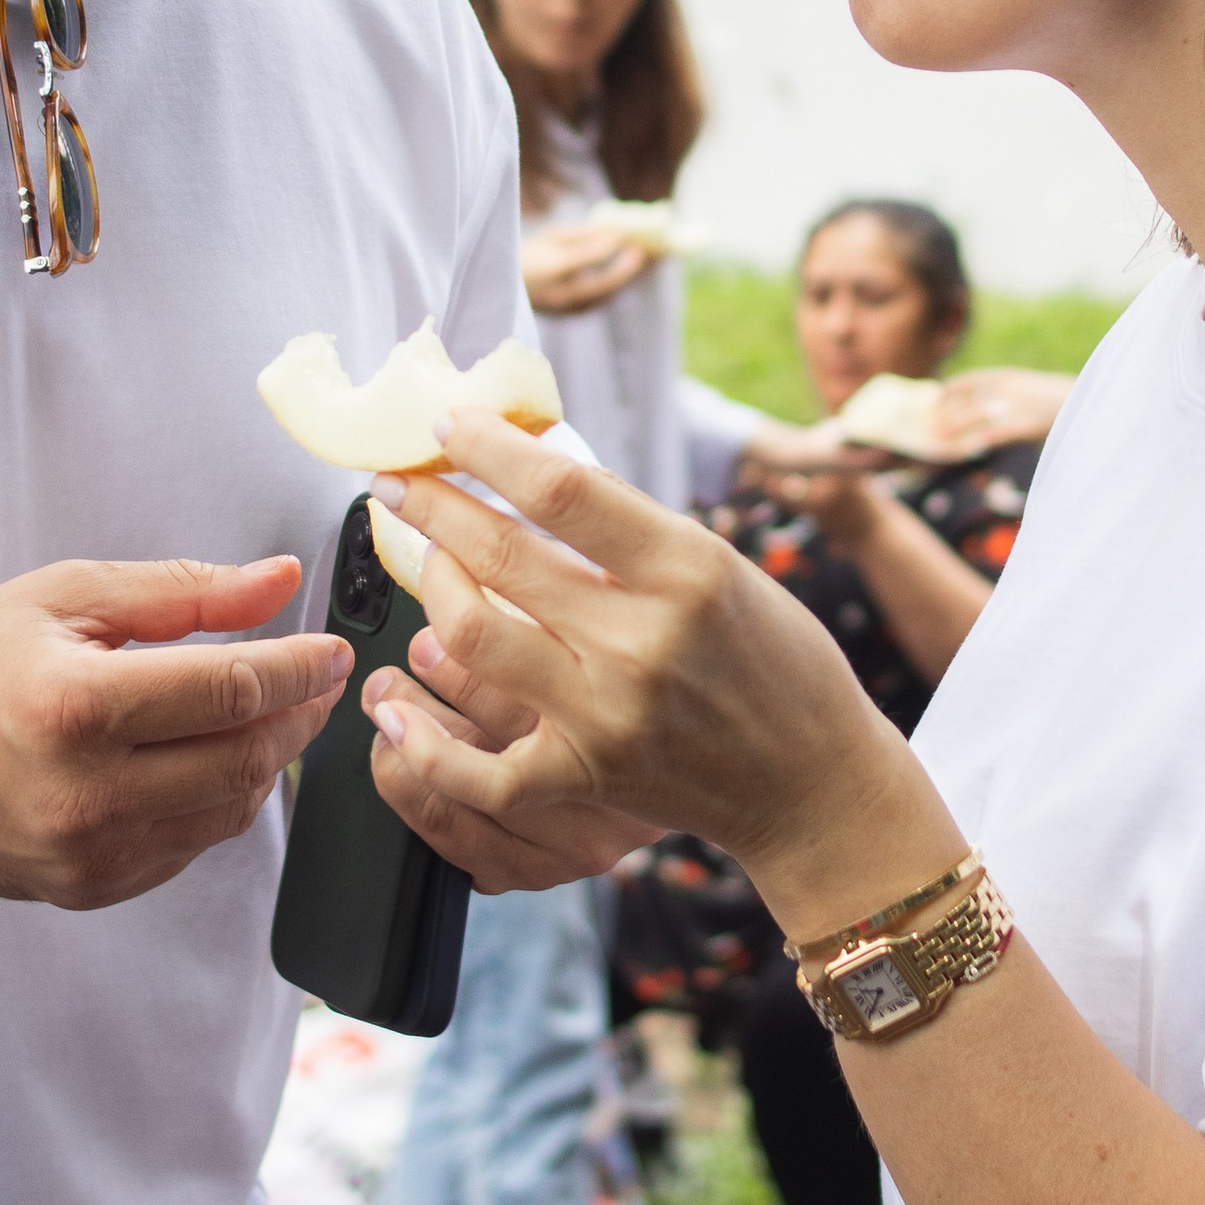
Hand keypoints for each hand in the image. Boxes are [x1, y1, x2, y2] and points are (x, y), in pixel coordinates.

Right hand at [0, 559, 347, 907]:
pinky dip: (219, 802)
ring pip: (228, 813)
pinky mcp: (87, 890)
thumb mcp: (68, 596)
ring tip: (276, 714)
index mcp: (76, 707)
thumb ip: (184, 591)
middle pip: (243, 759)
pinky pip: (190, 849)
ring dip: (269, 761)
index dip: (298, 667)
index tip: (329, 649)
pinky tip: (214, 760)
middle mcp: (84, 794)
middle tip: (320, 681)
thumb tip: (280, 581)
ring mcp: (87, 855)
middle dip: (300, 715)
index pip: (231, 692)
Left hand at [361, 415, 957, 927]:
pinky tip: (393, 711)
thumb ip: (628, 527)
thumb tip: (526, 465)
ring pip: (470, 634)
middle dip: (431, 505)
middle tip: (400, 483)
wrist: (810, 778)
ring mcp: (606, 714)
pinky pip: (474, 768)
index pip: (559, 489)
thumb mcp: (720, 564)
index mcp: (687, 568)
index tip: (447, 426)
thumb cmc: (772, 658)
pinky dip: (422, 742)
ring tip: (426, 562)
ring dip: (430, 584)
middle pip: (499, 553)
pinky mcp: (583, 778)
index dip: (486, 447)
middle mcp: (642, 639)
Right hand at [521, 221, 656, 316]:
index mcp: (548, 270)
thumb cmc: (529, 254)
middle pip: (601, 285)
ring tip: (641, 262)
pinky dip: (614, 288)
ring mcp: (564, 309)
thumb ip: (581, 236)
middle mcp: (558, 294)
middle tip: (641, 252)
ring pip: (604, 297)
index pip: (585, 258)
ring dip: (624, 280)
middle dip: (626, 269)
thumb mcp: (550, 237)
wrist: (504, 290)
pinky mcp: (570, 315)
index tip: (624, 234)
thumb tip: (613, 234)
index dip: (608, 246)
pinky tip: (625, 274)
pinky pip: (599, 301)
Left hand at [925, 365, 1074, 456]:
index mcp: (1009, 376)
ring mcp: (1017, 405)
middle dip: (946, 413)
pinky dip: (980, 440)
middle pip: (968, 400)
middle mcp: (1008, 388)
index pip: (971, 379)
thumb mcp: (1031, 389)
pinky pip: (996, 433)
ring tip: (938, 439)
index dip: (951, 388)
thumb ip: (1010, 393)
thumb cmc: (1061, 400)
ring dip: (954, 428)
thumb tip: (988, 406)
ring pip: (975, 415)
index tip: (935, 396)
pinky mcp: (1026, 424)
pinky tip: (969, 449)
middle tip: (930, 425)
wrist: (1089, 401)